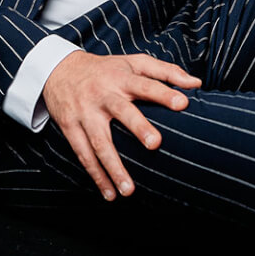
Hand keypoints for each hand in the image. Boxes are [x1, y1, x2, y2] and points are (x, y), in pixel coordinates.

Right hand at [40, 51, 201, 200]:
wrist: (58, 70)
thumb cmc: (105, 69)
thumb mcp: (133, 62)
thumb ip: (165, 71)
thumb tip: (196, 83)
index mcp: (121, 78)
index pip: (146, 84)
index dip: (164, 93)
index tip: (183, 103)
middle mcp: (103, 95)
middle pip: (122, 111)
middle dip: (138, 127)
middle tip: (154, 144)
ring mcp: (85, 112)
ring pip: (100, 142)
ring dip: (114, 167)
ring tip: (129, 190)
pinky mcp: (70, 127)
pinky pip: (83, 154)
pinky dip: (96, 175)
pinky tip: (109, 193)